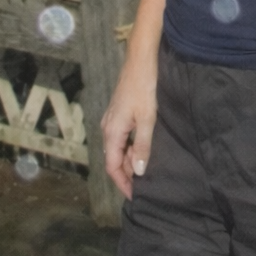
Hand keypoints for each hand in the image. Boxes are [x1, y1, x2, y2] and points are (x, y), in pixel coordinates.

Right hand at [101, 51, 157, 200]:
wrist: (140, 59)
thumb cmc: (144, 87)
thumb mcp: (148, 118)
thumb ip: (142, 145)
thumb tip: (137, 171)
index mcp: (112, 131)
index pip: (112, 167)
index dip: (122, 183)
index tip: (135, 196)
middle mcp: (107, 127)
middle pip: (113, 159)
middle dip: (126, 174)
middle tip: (144, 185)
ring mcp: (112, 119)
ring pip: (117, 148)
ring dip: (129, 159)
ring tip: (145, 169)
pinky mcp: (118, 112)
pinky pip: (121, 138)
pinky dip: (129, 147)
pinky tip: (142, 147)